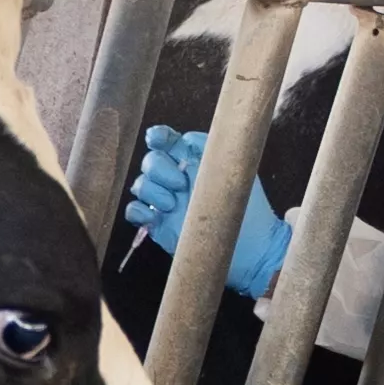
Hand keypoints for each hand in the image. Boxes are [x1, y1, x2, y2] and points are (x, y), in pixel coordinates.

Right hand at [119, 127, 287, 295]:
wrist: (249, 248)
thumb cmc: (247, 208)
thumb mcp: (233, 170)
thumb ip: (209, 151)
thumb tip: (186, 139)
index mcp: (193, 160)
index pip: (168, 141)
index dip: (158, 137)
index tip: (156, 139)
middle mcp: (176, 178)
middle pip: (151, 161)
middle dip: (160, 169)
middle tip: (180, 184)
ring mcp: (165, 201)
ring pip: (141, 184)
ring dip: (152, 192)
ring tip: (173, 206)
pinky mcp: (157, 224)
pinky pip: (134, 211)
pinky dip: (138, 212)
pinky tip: (154, 217)